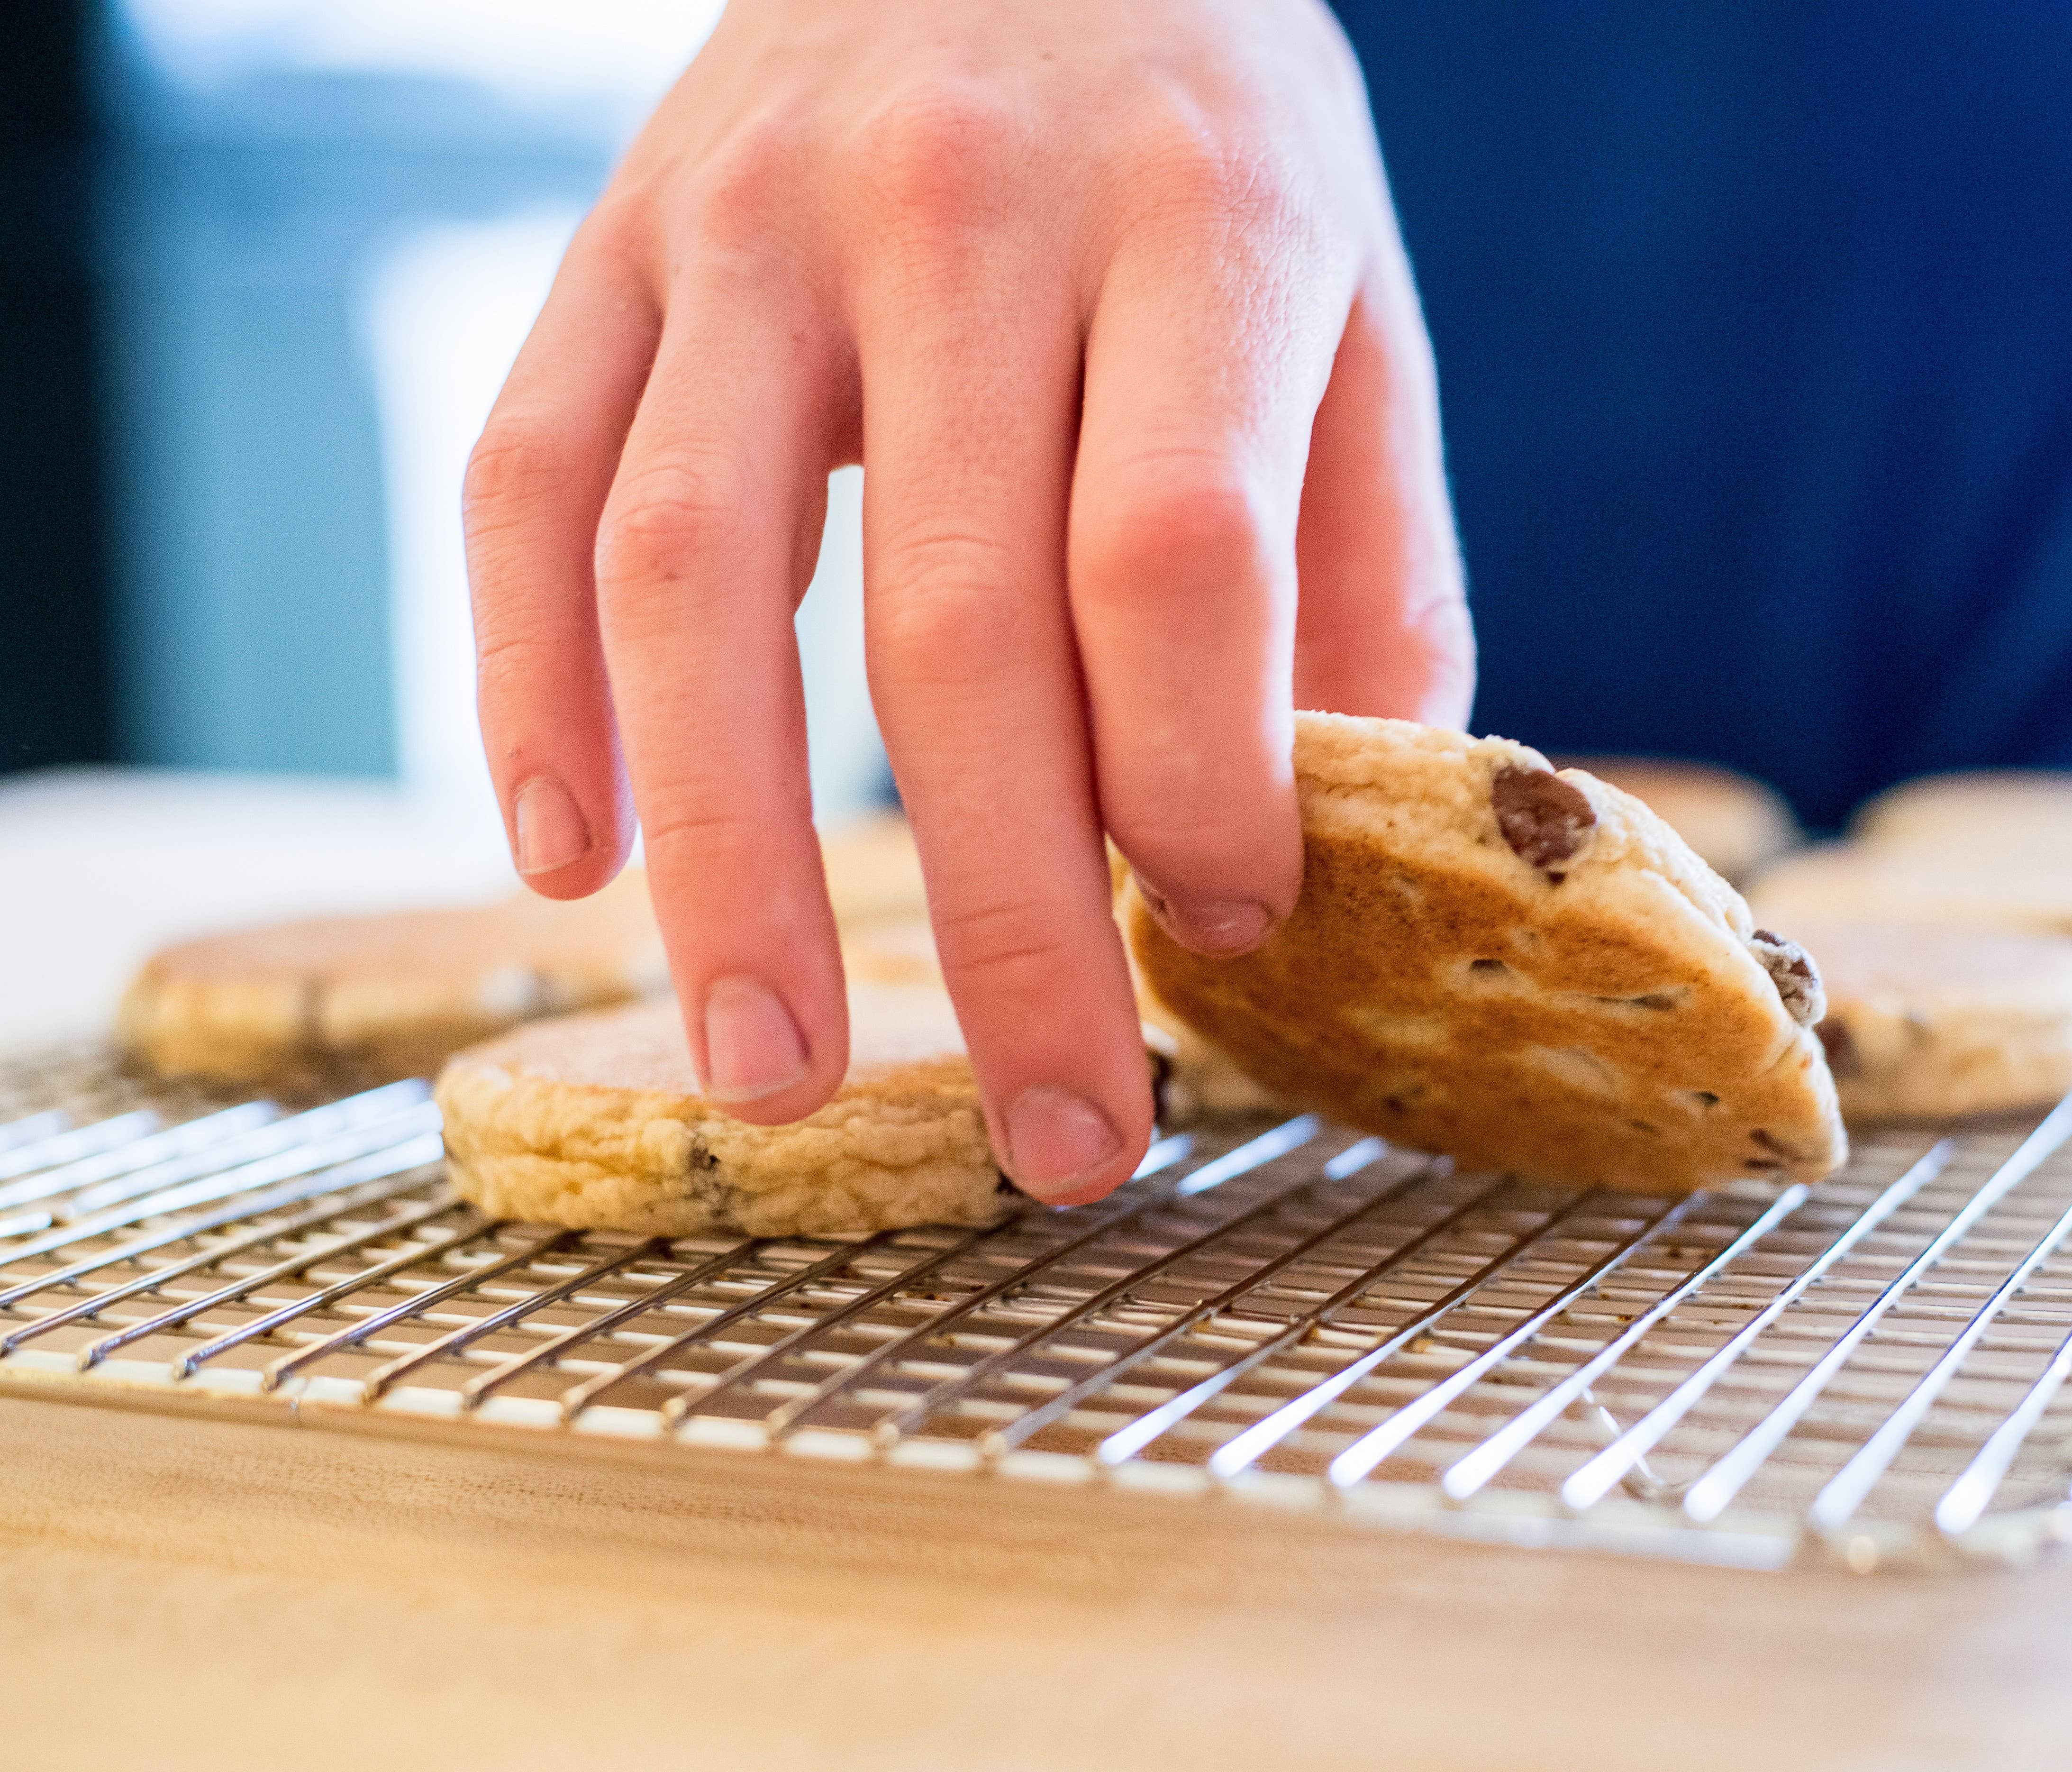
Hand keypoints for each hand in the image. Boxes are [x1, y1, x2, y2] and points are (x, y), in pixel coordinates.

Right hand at [464, 0, 1470, 1200]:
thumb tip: (1342, 845)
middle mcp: (962, 208)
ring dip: (727, 861)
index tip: (1226, 931)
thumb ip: (1364, 572)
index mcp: (1201, 220)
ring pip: (693, 579)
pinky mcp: (611, 243)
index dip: (1203, 780)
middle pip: (955, 622)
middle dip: (1007, 921)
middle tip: (1052, 1137)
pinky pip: (524, 481)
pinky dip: (527, 684)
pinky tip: (567, 861)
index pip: (1178, 556)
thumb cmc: (1211, 149)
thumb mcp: (1357, 311)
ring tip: (769, 1073)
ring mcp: (751, 218)